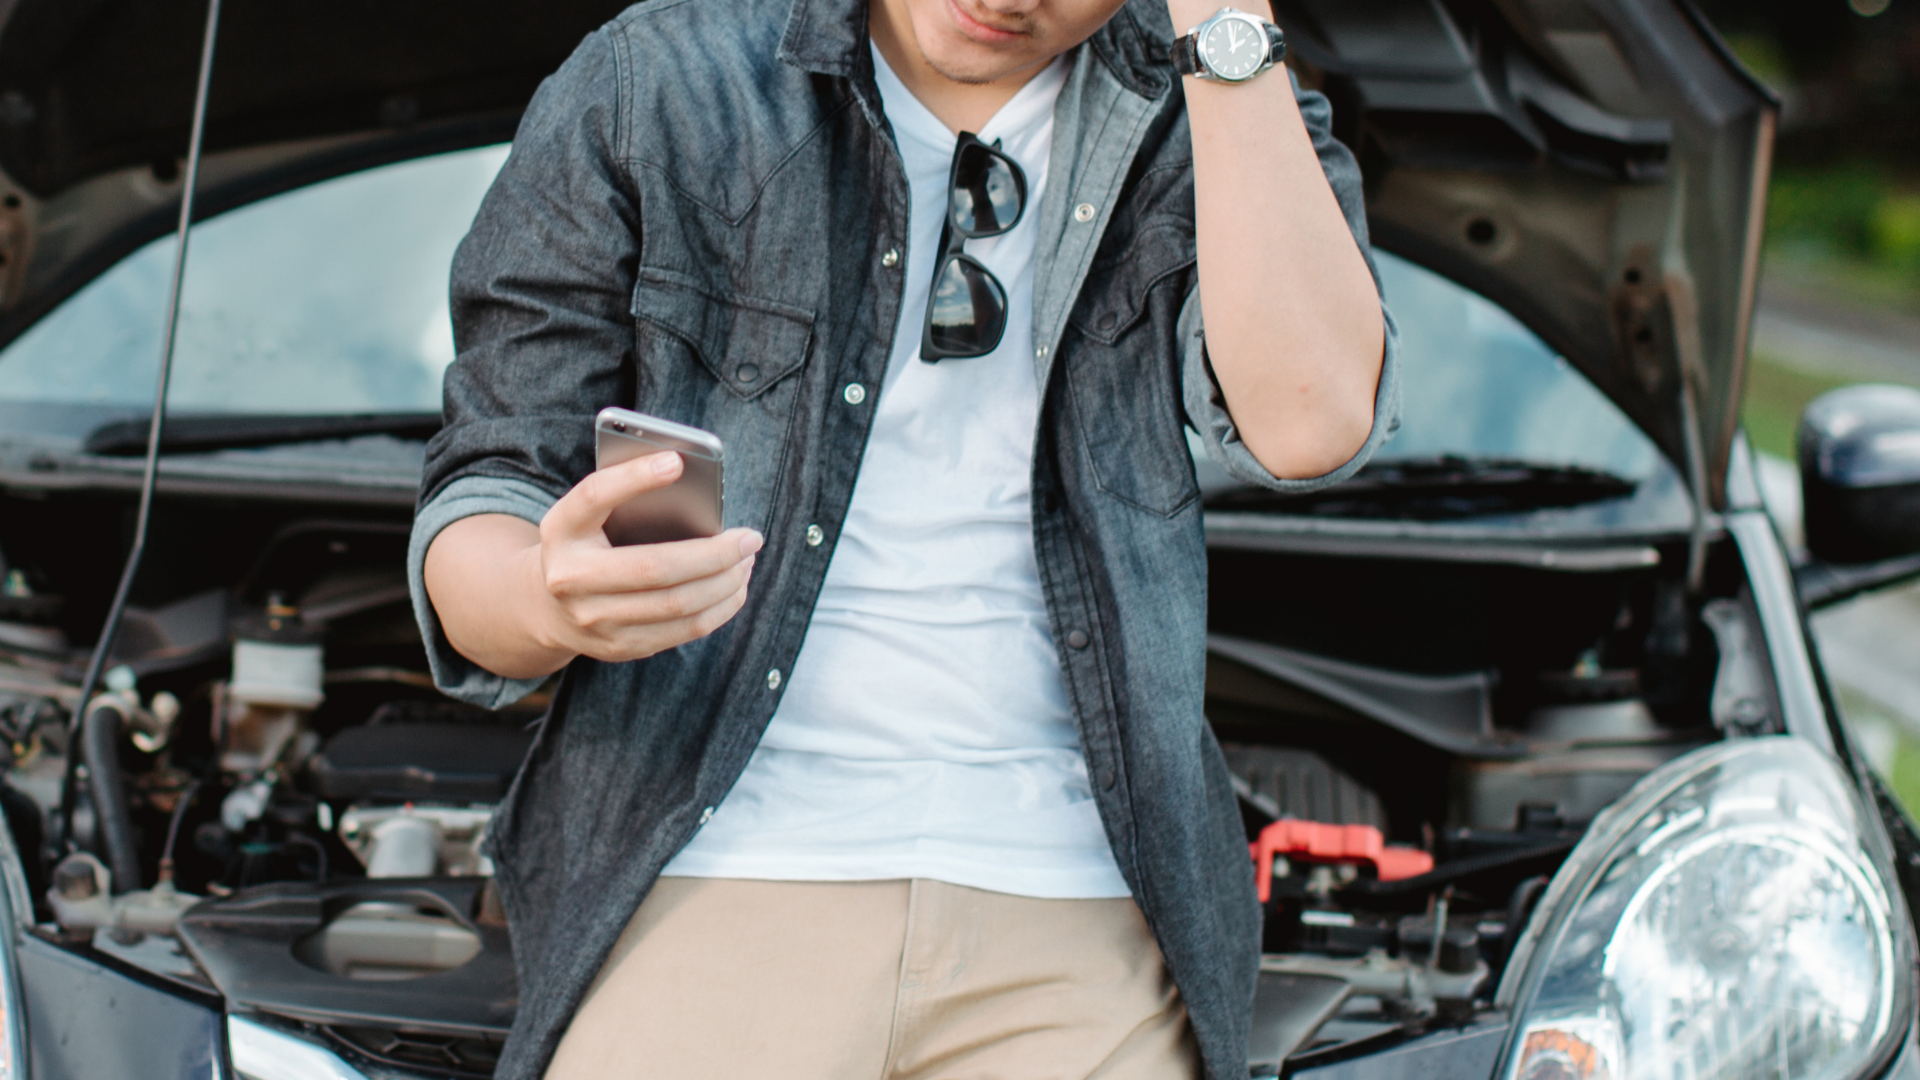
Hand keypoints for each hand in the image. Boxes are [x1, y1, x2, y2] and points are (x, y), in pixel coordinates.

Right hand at [529, 451, 762, 663]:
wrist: (548, 607)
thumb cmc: (586, 544)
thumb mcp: (587, 516)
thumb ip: (624, 496)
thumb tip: (693, 486)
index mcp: (561, 531)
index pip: (593, 497)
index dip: (633, 478)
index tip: (677, 461)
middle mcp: (570, 579)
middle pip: (655, 568)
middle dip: (715, 553)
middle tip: (750, 538)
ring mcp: (594, 620)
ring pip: (678, 604)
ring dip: (726, 582)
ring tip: (747, 561)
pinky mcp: (620, 647)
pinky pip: (684, 630)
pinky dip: (720, 607)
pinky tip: (735, 587)